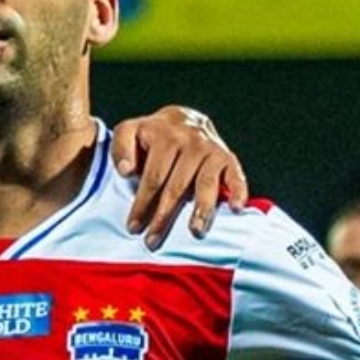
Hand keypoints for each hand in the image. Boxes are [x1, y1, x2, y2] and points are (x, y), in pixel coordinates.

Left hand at [112, 106, 249, 249]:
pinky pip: (235, 175)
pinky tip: (236, 208)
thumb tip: (125, 171)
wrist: (186, 118)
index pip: (152, 175)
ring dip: (201, 209)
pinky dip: (238, 191)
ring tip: (195, 231)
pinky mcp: (227, 158)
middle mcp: (189, 140)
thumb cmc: (153, 136)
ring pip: (205, 183)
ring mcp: (210, 149)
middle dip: (163, 216)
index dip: (142, 203)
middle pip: (176, 185)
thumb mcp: (130, 132)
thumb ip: (120, 148)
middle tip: (152, 241)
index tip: (133, 227)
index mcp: (163, 135)